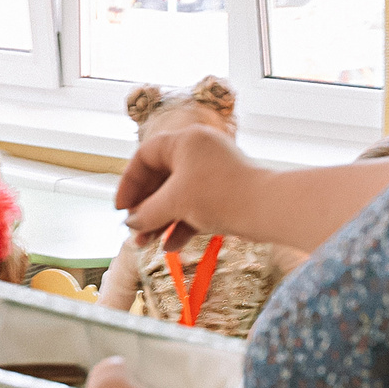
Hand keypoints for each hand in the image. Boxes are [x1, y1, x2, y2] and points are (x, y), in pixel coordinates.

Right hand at [116, 125, 264, 244]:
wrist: (267, 209)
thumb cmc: (219, 195)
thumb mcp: (174, 203)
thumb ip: (147, 212)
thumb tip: (131, 222)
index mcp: (185, 140)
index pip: (145, 155)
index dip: (129, 182)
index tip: (121, 208)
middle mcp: (199, 151)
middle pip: (161, 179)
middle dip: (145, 208)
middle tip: (132, 231)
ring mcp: (213, 173)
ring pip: (178, 196)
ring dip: (160, 220)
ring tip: (144, 244)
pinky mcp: (225, 194)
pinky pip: (196, 207)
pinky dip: (182, 225)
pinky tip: (169, 247)